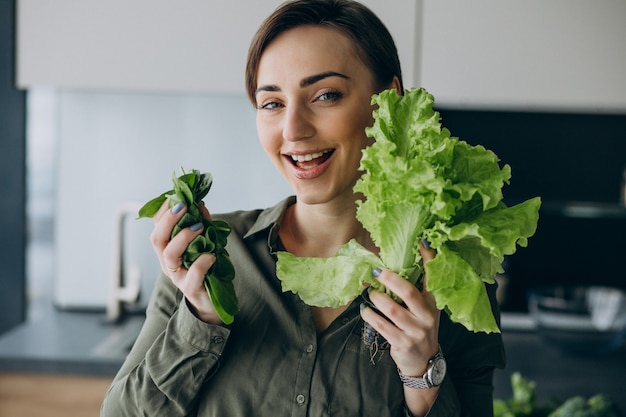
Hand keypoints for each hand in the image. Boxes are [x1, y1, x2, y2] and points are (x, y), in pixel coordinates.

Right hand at [150, 199, 221, 323]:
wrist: (212, 301)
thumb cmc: (205, 269)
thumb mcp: (202, 243)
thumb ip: (201, 224)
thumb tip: (200, 204)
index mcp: (167, 249)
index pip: (157, 227)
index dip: (163, 211)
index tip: (175, 197)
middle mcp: (167, 262)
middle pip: (157, 239)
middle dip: (168, 220)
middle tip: (184, 206)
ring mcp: (177, 276)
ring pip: (170, 255)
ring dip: (183, 237)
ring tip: (200, 226)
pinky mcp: (190, 288)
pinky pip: (192, 275)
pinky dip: (202, 262)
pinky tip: (211, 255)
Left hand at [359, 241, 439, 377]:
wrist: (423, 362)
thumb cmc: (419, 328)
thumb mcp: (424, 309)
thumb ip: (415, 290)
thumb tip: (395, 266)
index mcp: (433, 303)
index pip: (433, 277)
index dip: (428, 259)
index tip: (421, 241)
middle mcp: (426, 316)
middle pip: (409, 293)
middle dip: (391, 279)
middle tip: (376, 271)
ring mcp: (415, 331)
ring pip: (392, 310)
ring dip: (377, 299)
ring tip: (369, 292)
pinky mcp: (402, 343)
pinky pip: (382, 326)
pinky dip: (370, 316)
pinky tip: (364, 310)